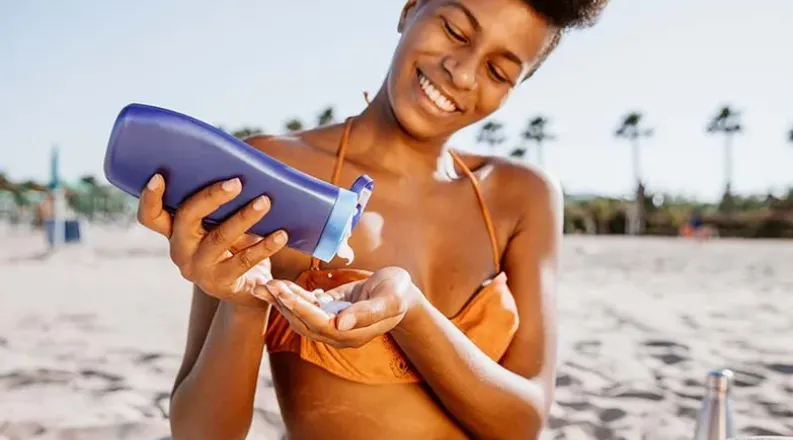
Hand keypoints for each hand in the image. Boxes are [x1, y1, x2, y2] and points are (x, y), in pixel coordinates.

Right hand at [136, 173, 287, 308]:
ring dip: (244, 217)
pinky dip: (265, 246)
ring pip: (219, 238)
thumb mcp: (222, 226)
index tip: (159, 176)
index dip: (150, 198)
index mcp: (175, 233)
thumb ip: (222, 207)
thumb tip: (245, 174)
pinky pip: (244, 261)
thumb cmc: (234, 246)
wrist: (247, 292)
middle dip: (210, 197)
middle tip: (236, 183)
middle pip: (186, 219)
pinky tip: (281, 234)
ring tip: (265, 201)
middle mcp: (181, 250)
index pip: (151, 217)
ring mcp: (199, 269)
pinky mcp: (222, 283)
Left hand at [252, 267, 420, 347]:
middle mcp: (338, 333)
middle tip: (266, 286)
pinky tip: (277, 284)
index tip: (284, 294)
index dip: (300, 309)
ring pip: (301, 315)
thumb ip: (367, 312)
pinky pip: (307, 305)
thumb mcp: (389, 300)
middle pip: (304, 322)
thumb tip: (341, 324)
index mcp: (351, 334)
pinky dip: (291, 295)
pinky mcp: (329, 310)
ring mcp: (332, 323)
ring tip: (263, 285)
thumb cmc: (399, 294)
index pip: (318, 324)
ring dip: (282, 301)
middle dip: (284, 304)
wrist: (403, 292)